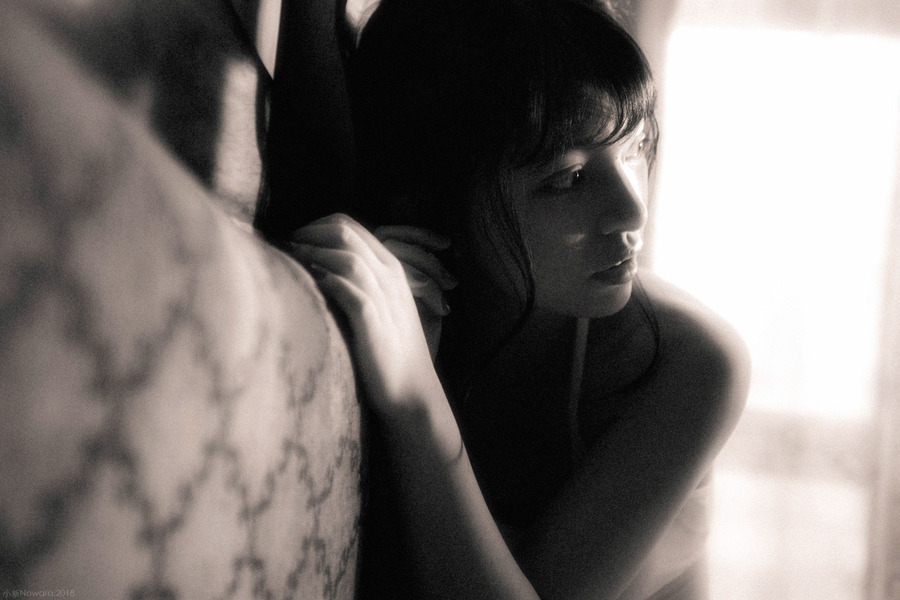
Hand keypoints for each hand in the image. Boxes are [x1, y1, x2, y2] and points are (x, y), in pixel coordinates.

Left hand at [289, 214, 441, 414]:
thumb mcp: (379, 306)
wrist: (412, 391)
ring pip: (347, 257)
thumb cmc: (388, 350)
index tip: (292, 239)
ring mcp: (384, 298)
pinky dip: (326, 281)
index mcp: (390, 268)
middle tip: (285, 246)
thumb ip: (356, 283)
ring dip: (313, 253)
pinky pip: (348, 290)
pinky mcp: (374, 322)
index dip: (315, 226)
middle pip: (344, 232)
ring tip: (290, 259)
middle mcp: (389, 277)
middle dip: (308, 233)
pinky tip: (309, 283)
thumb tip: (314, 266)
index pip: (349, 226)